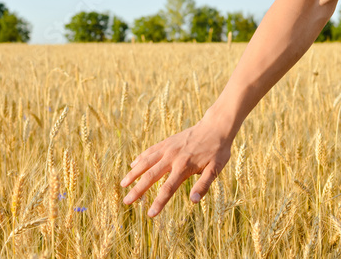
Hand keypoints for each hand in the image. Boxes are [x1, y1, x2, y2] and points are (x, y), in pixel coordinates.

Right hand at [120, 109, 234, 217]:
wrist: (216, 126)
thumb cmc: (218, 150)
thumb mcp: (216, 169)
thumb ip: (204, 185)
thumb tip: (193, 201)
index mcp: (184, 167)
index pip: (168, 189)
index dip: (158, 203)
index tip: (150, 215)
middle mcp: (172, 157)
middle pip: (150, 176)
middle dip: (137, 190)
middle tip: (126, 201)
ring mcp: (168, 148)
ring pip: (145, 162)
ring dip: (133, 173)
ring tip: (123, 184)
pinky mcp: (167, 141)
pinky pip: (150, 151)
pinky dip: (140, 158)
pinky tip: (133, 164)